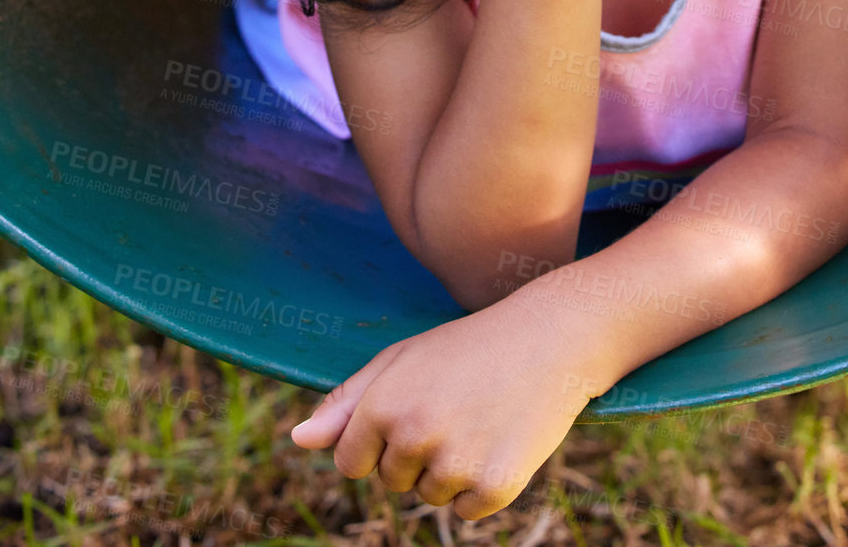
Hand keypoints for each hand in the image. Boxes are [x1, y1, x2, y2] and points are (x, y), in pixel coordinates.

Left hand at [289, 291, 600, 520]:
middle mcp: (414, 435)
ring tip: (481, 417)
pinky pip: (467, 510)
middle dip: (416, 453)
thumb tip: (297, 441)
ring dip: (450, 469)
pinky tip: (501, 438)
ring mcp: (456, 463)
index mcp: (383, 403)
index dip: (377, 441)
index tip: (413, 410)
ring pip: (429, 496)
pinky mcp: (495, 485)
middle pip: (391, 481)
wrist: (550, 338)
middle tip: (456, 404)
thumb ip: (347, 402)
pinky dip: (483, 484)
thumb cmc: (469, 348)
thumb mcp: (403, 359)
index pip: (350, 462)